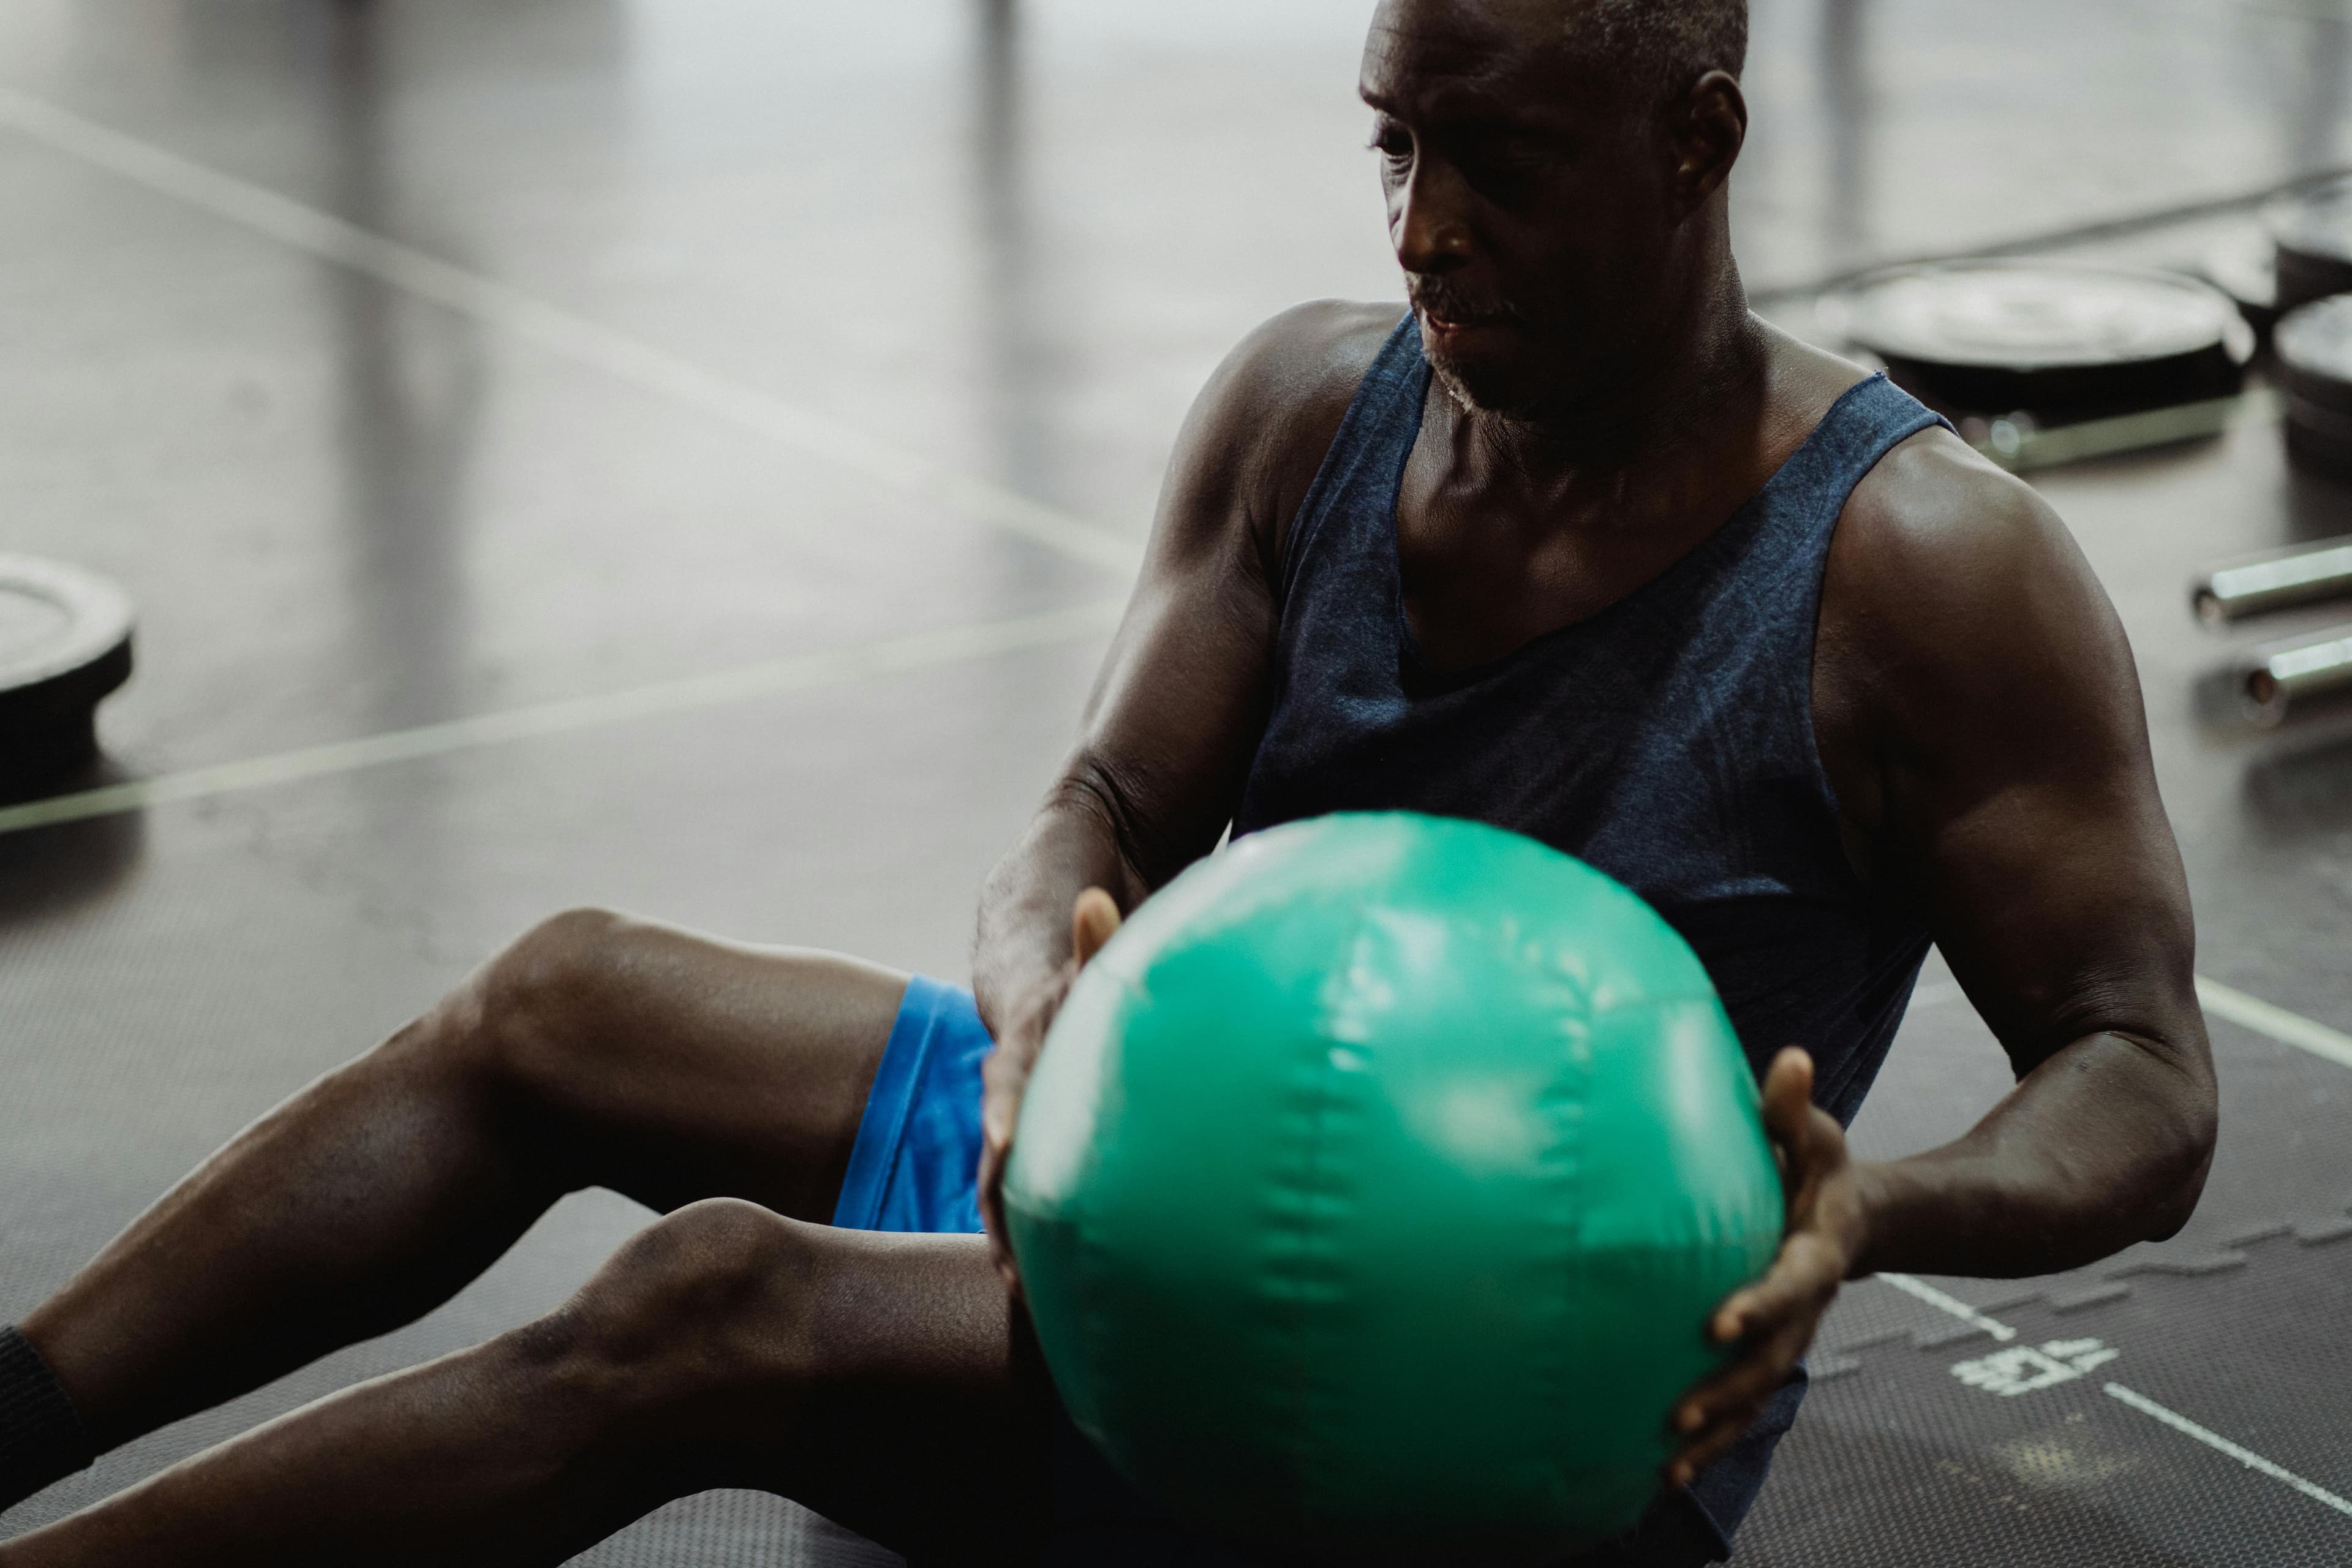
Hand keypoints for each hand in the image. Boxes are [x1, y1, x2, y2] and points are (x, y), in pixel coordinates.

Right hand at [978, 887, 1123, 1292]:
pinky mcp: (1030, 1135)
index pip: (1010, 1076)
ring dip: (1009, 1233)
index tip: (1002, 1144)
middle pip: (997, 1150)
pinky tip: (1041, 1284)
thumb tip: (1099, 899)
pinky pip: (1022, 1185)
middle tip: (1012, 1268)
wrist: (1031, 957)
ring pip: (1002, 1179)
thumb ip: (1094, 935)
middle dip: (999, 1206)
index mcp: (1026, 1040)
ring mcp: (1015, 1112)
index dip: (1005, 1109)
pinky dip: (1026, 1229)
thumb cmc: (1076, 961)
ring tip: (1023, 1294)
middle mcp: (1011, 1083)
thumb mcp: (1085, 948)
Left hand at [1664, 1047, 1869, 1489]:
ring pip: (1756, 1397)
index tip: (1717, 1321)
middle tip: (1676, 1413)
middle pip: (1771, 1360)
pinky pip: (1742, 1405)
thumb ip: (1794, 1106)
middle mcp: (1805, 1307)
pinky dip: (1712, 1442)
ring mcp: (1790, 1337)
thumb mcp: (1817, 1132)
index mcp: (1815, 1253)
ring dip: (1716, 1433)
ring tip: (1668, 1467)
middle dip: (1725, 1390)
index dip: (1759, 1302)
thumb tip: (1790, 1057)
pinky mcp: (1767, 1351)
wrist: (1854, 1214)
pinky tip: (1664, 1474)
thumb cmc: (1819, 1163)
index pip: (1789, 1283)